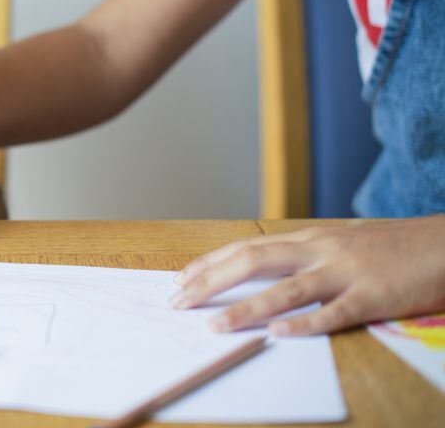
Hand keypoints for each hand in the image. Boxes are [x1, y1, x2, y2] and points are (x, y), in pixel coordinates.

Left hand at [170, 215, 444, 335]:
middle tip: (178, 301)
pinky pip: (334, 313)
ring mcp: (346, 273)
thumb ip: (307, 256)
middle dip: (211, 281)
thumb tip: (268, 271)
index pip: (247, 247)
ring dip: (246, 308)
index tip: (180, 278)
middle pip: (253, 261)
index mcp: (311, 239)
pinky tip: (278, 334)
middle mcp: (320, 251)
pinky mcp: (374, 297)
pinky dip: (305, 324)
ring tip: (215, 325)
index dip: (211, 262)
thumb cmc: (394, 249)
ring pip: (286, 290)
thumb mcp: (342, 244)